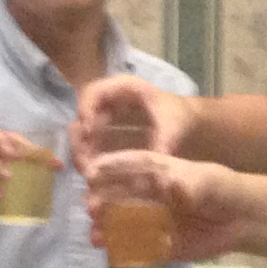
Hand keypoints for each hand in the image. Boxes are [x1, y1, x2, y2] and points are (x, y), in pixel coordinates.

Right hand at [70, 74, 198, 166]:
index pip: (93, 92)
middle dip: (80, 142)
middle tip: (86, 165)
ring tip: (90, 176)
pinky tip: (96, 179)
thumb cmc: (179, 116)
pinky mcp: (105, 139)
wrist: (186, 124)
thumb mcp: (175, 124)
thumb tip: (157, 167)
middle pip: (81, 117)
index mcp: (122, 88)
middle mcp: (107, 102)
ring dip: (82, 156)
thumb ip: (166, 141)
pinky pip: (90, 150)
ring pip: (82, 136)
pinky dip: (91, 163)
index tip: (89, 133)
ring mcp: (103, 121)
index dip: (86, 110)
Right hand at [83, 149, 247, 261]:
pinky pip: (134, 254)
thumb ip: (190, 184)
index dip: (108, 169)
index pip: (126, 168)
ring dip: (106, 232)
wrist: (239, 220)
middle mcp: (144, 196)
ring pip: (120, 226)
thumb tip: (170, 184)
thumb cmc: (222, 189)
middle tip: (92, 210)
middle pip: (115, 198)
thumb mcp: (208, 182)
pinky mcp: (155, 246)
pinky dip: (123, 261)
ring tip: (97, 239)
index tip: (91, 174)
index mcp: (152, 172)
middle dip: (101, 202)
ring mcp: (147, 221)